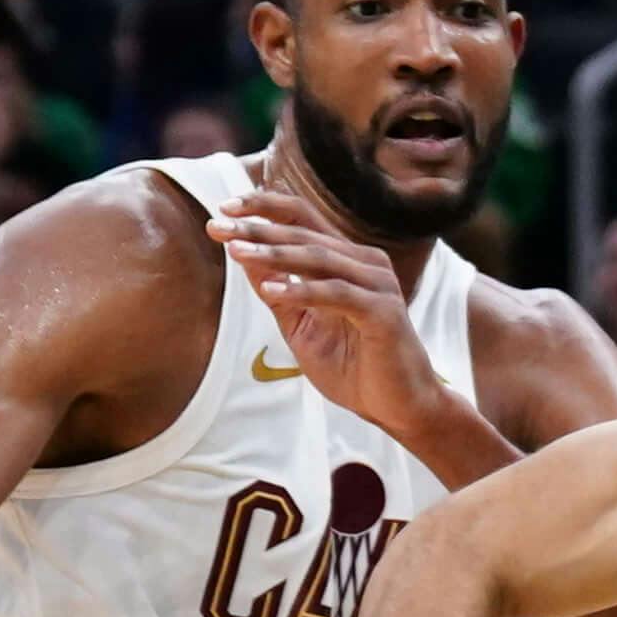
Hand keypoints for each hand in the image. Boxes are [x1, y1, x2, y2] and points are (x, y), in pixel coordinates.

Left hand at [208, 190, 454, 440]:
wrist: (398, 408)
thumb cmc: (354, 367)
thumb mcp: (302, 326)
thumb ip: (278, 292)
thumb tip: (242, 255)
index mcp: (346, 260)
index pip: (303, 219)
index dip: (263, 208)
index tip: (223, 208)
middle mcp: (365, 263)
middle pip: (305, 233)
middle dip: (257, 229)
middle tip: (218, 226)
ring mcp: (378, 285)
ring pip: (319, 258)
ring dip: (274, 254)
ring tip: (236, 252)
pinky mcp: (384, 312)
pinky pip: (337, 294)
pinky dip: (302, 290)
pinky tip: (271, 291)